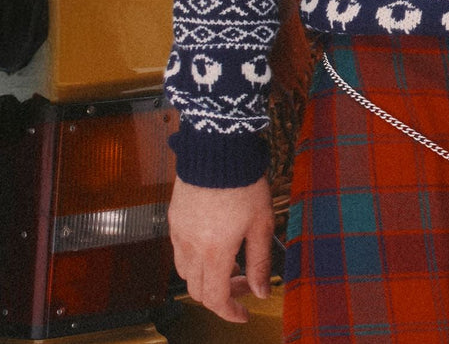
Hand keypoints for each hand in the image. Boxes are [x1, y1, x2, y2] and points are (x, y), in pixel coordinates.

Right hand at [169, 174, 274, 322]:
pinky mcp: (174, 218)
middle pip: (197, 290)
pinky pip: (179, 250)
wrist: (218, 148)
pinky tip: (214, 242)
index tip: (243, 313)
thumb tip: (262, 291)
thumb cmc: (243, 181)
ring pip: (186, 272)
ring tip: (230, 262)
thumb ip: (260, 262)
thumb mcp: (261, 223)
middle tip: (244, 284)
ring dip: (206, 277)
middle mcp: (191, 246)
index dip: (230, 312)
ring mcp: (179, 232)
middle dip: (221, 295)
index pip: (215, 299)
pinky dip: (195, 258)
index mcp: (214, 252)